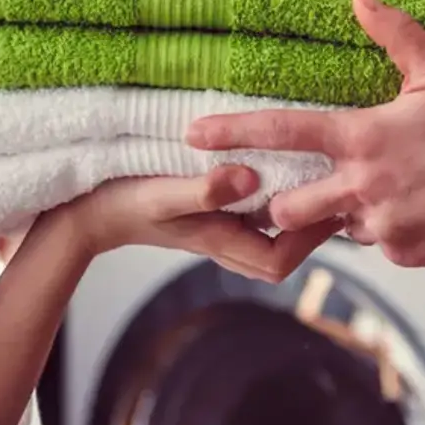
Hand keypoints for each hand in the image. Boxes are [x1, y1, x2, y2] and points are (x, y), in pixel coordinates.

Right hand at [57, 165, 339, 283]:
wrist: (87, 211)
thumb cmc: (124, 203)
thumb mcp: (164, 193)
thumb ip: (206, 188)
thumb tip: (252, 178)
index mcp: (221, 243)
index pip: (282, 259)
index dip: (311, 236)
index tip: (331, 200)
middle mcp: (226, 241)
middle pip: (285, 249)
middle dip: (313, 224)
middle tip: (337, 185)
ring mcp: (219, 229)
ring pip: (271, 232)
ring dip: (296, 208)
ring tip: (319, 173)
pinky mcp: (211, 213)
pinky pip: (254, 214)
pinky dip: (274, 196)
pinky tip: (281, 165)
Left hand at [189, 0, 424, 268]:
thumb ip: (395, 34)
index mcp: (361, 137)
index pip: (281, 133)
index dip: (232, 133)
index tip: (194, 135)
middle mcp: (360, 186)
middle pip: (287, 207)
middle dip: (286, 203)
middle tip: (307, 190)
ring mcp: (380, 226)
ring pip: (337, 227)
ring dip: (347, 213)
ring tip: (389, 190)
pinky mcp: (402, 254)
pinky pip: (380, 244)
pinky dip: (391, 229)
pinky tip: (423, 208)